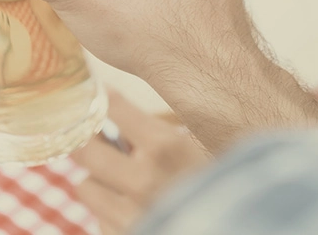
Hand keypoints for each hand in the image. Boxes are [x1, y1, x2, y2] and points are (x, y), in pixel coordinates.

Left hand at [74, 92, 208, 234]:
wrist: (233, 228)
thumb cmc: (217, 188)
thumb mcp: (194, 151)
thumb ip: (157, 134)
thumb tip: (113, 112)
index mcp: (166, 147)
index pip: (113, 107)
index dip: (101, 98)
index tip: (96, 95)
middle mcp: (143, 180)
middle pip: (85, 148)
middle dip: (84, 139)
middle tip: (86, 134)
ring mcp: (131, 215)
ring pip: (85, 186)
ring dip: (96, 180)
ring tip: (114, 179)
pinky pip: (98, 218)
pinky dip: (107, 211)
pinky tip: (126, 207)